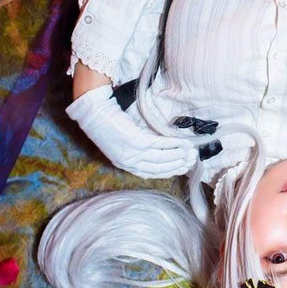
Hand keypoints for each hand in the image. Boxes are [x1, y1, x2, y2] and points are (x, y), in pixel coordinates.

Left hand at [67, 86, 197, 178]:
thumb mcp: (121, 143)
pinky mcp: (134, 139)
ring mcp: (131, 152)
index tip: (183, 168)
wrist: (94, 114)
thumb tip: (158, 148)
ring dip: (177, 155)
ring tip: (190, 151)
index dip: (169, 172)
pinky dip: (171, 144)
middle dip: (177, 164)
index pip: (151, 173)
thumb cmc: (108, 125)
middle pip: (158, 167)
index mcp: (125, 165)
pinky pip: (157, 144)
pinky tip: (181, 142)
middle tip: (192, 160)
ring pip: (160, 158)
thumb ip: (137, 149)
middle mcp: (129, 162)